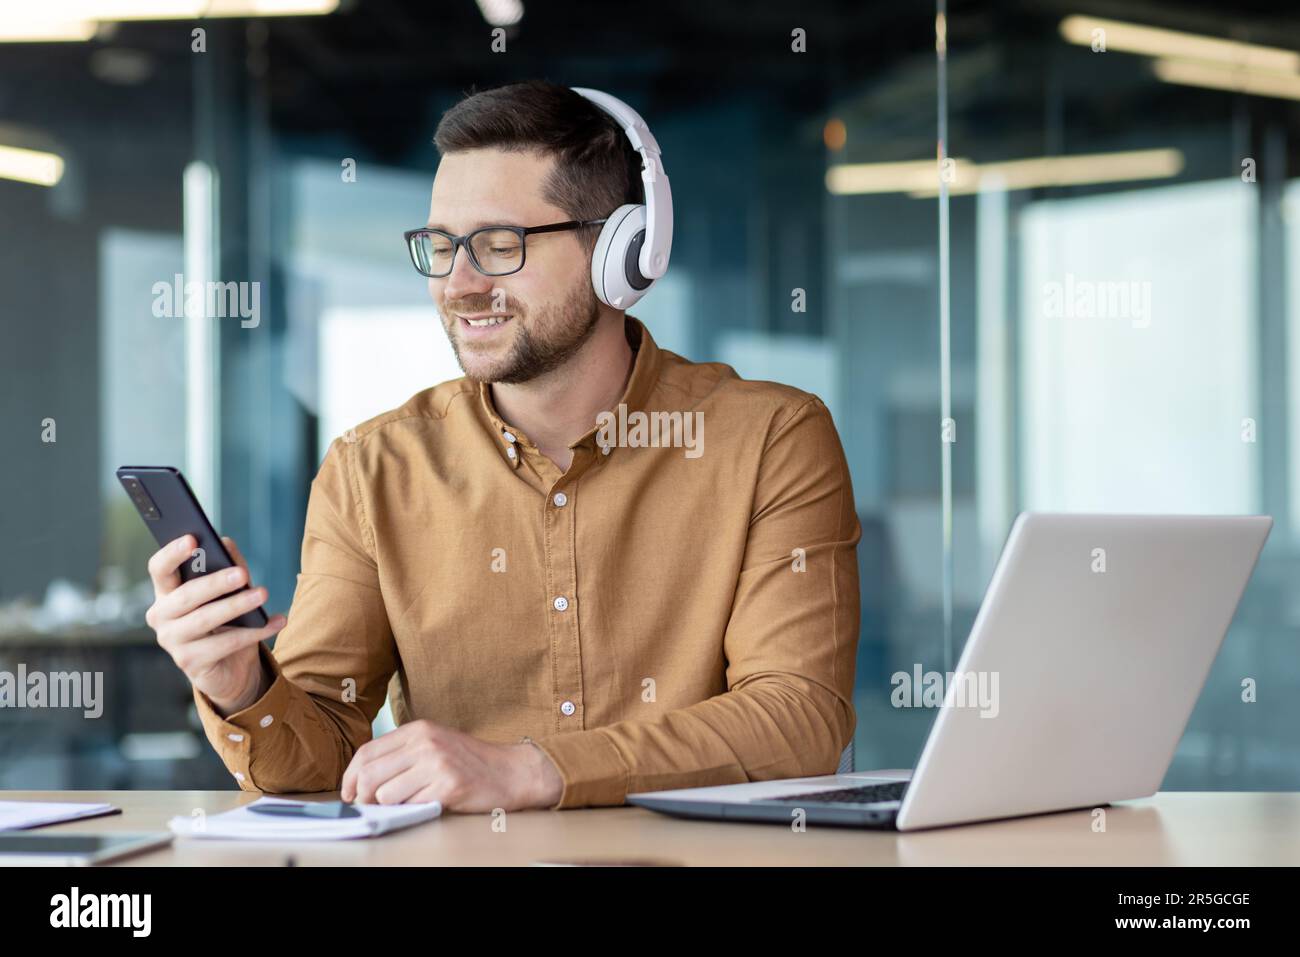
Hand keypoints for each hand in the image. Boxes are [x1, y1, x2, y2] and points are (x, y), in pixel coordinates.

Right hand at [145, 533, 286, 715]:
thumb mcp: (229, 593)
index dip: (172, 553)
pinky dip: (254, 632)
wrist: (232, 668)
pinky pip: (225, 643)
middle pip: (186, 595)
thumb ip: (227, 567)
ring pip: (205, 619)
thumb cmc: (227, 623)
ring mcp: (172, 641)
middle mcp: (161, 616)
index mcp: (166, 593)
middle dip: (215, 582)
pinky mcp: (189, 663)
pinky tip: (276, 622)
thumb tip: (226, 543)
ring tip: (263, 594)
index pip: (160, 569)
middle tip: (242, 573)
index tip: (192, 539)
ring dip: (237, 605)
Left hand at [340, 719, 563, 811]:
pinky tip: (427, 804)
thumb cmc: (468, 762)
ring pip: (386, 794)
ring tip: (407, 803)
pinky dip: (413, 810)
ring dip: (390, 806)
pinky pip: (412, 805)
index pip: (367, 752)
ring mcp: (437, 763)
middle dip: (362, 796)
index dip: (350, 776)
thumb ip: (402, 755)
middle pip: (370, 774)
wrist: (510, 771)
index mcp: (418, 730)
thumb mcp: (433, 745)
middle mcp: (425, 743)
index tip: (348, 793)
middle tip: (367, 807)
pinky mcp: (448, 786)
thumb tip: (361, 779)